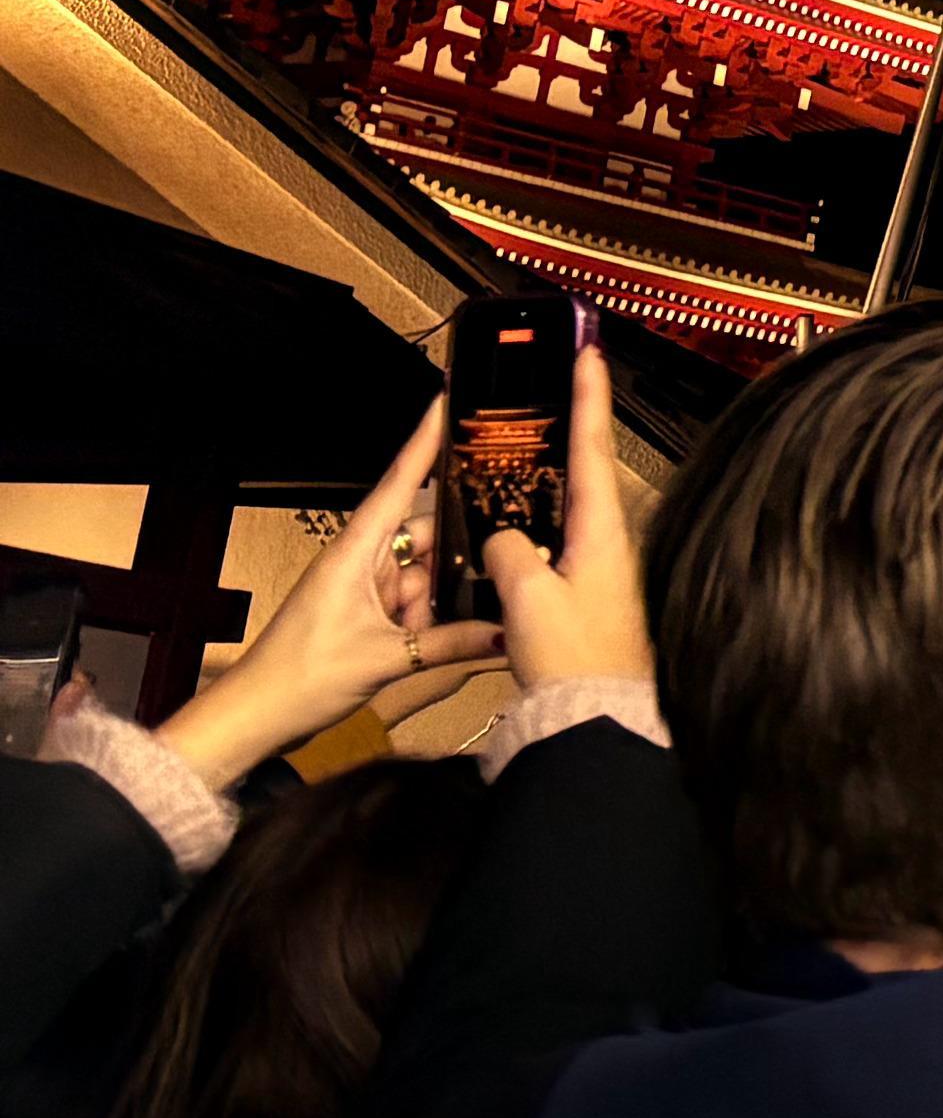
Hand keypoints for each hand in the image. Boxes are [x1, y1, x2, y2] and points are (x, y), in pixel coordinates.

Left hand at [158, 404, 503, 781]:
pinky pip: (413, 601)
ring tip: (483, 610)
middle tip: (510, 547)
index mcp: (356, 551)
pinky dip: (433, 616)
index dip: (426, 440)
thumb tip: (511, 631)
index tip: (448, 399)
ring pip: (424, 573)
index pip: (399, 482)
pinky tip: (460, 631)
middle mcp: (362, 560)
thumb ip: (452, 642)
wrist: (254, 718)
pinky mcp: (365, 614)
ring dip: (444, 596)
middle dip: (460, 550)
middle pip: (426, 534)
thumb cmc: (301, 677)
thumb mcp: (386, 659)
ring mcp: (363, 588)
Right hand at [480, 347, 654, 706]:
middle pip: (582, 471)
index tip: (589, 352)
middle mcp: (608, 543)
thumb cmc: (573, 662)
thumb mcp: (529, 600)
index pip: (593, 448)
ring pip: (562, 511)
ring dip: (540, 483)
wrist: (592, 718)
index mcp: (603, 532)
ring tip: (511, 455)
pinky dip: (530, 532)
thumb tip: (502, 540)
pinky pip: (551, 548)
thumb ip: (509, 556)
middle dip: (564, 430)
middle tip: (547, 390)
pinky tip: (505, 533)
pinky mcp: (583, 596)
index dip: (590, 397)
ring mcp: (598, 569)